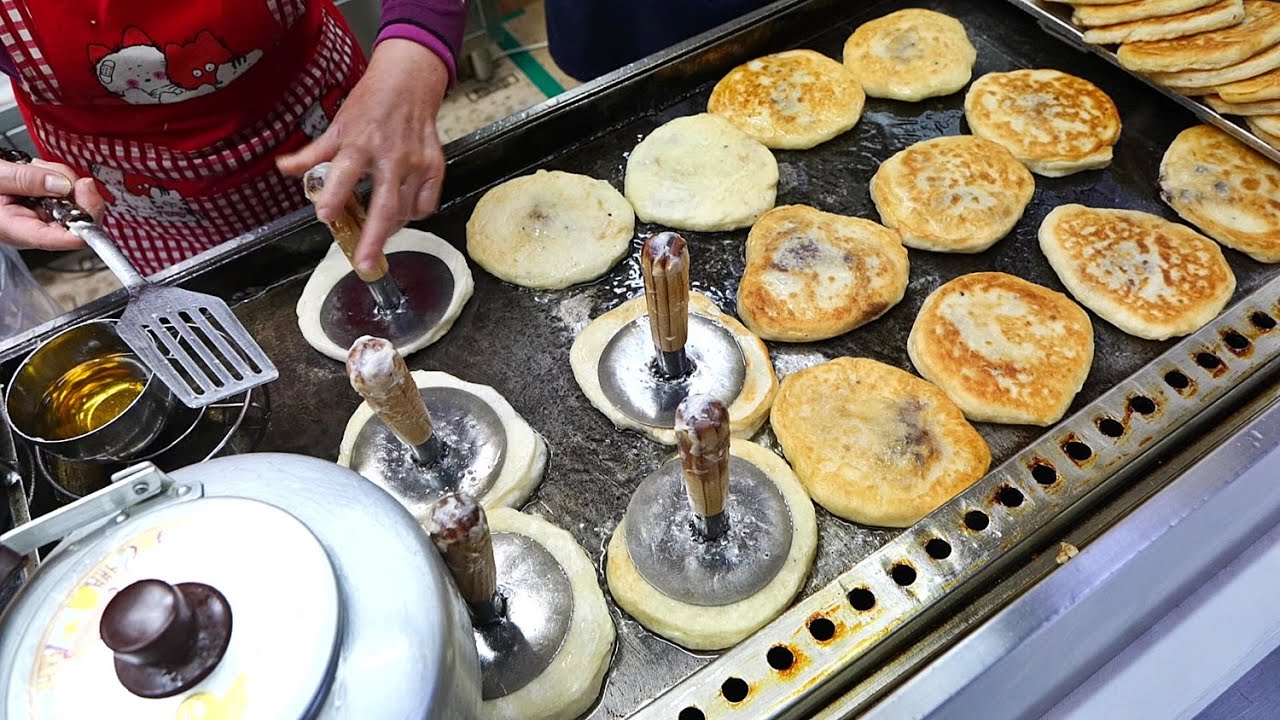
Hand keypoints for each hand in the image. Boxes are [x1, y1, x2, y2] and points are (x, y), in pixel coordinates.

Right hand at [0, 160, 104, 249]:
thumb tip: (61, 185)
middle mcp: (37, 228)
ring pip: (76, 200)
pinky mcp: (47, 204)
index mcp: (20, 230)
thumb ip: (24, 181)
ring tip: (32, 170)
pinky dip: (57, 176)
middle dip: (71, 189)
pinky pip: (68, 190)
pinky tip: (37, 173)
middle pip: (79, 218)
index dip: (85, 222)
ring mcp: (44, 216)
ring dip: (61, 178)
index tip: (88, 196)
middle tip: (52, 173)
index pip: (65, 238)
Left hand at [278, 39, 449, 275]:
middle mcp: (391, 156)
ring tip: (376, 237)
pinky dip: (413, 214)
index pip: (345, 172)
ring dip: (389, 229)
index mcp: (360, 143)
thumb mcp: (337, 126)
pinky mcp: (435, 167)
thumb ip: (313, 154)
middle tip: (365, 263)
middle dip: (374, 239)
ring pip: (405, 210)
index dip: (335, 196)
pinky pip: (425, 205)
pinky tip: (401, 211)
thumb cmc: (372, 104)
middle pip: (384, 205)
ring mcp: (416, 164)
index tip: (325, 216)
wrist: (409, 84)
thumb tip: (285, 168)